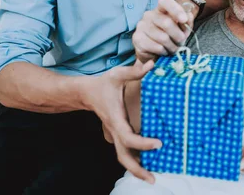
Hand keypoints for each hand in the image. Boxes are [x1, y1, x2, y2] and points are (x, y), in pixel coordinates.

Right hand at [81, 60, 160, 183]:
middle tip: (154, 179)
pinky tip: (147, 164)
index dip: (143, 143)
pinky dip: (135, 160)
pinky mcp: (117, 134)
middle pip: (123, 156)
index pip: (129, 137)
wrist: (85, 93)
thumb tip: (152, 65)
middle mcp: (115, 130)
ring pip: (123, 157)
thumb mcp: (117, 75)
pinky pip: (125, 151)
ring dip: (136, 169)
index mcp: (115, 119)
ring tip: (152, 177)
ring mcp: (114, 134)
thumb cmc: (102, 84)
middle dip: (137, 170)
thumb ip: (134, 71)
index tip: (159, 143)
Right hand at [132, 0, 194, 61]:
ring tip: (172, 48)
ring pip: (163, 37)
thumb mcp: (181, 29)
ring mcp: (141, 26)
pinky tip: (163, 51)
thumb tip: (188, 16)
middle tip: (181, 42)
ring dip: (172, 46)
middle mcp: (149, 15)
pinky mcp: (137, 39)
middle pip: (167, 23)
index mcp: (160, 9)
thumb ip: (186, 22)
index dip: (176, 9)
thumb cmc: (170, 37)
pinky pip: (157, 47)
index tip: (184, 19)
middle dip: (178, 35)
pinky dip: (164, 51)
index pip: (165, 1)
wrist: (154, 53)